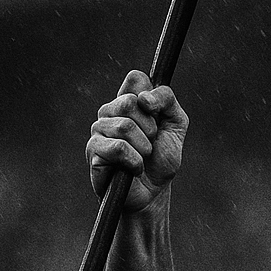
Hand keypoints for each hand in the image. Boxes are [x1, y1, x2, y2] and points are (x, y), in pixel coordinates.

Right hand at [86, 70, 188, 212]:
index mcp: (130, 101)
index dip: (151, 95)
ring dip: (144, 147)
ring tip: (143, 156)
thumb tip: (144, 98)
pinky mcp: (93, 151)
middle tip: (151, 141)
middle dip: (150, 127)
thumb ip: (167, 101)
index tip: (157, 113)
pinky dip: (135, 161)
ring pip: (125, 126)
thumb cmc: (162, 157)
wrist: (154, 191)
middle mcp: (110, 111)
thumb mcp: (177, 125)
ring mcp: (98, 130)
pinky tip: (134, 168)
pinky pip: (118, 148)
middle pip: (129, 101)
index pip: (135, 78)